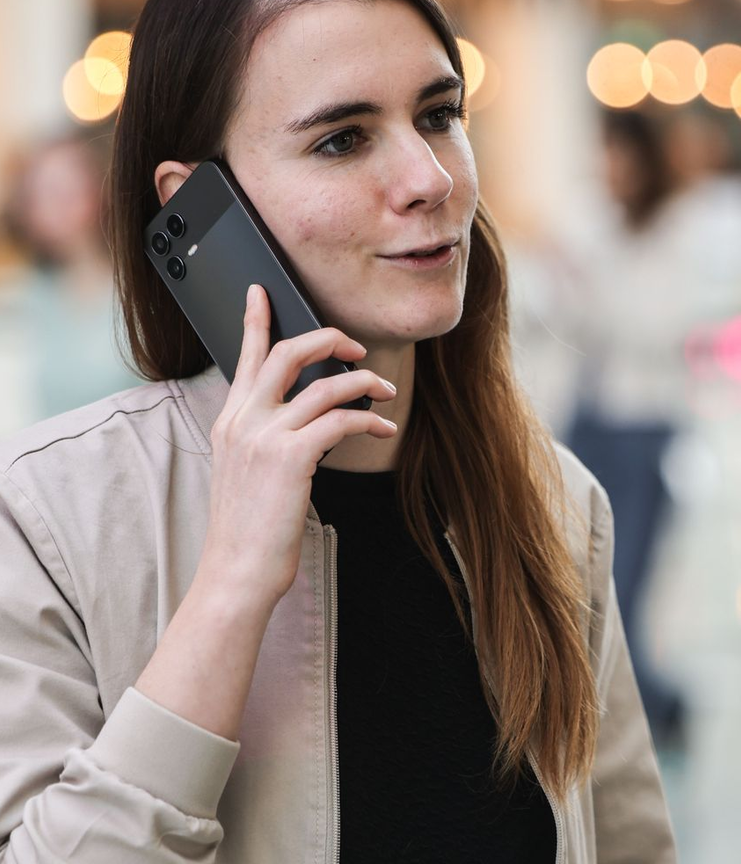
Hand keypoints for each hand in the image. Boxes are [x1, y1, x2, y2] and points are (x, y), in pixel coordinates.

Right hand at [196, 285, 397, 607]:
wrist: (237, 572)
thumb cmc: (250, 528)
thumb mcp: (246, 472)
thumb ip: (266, 437)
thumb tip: (305, 418)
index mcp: (230, 421)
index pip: (244, 357)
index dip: (256, 320)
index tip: (262, 291)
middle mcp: (243, 421)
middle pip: (289, 353)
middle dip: (329, 339)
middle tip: (358, 348)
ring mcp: (265, 437)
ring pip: (325, 385)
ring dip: (364, 383)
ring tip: (386, 393)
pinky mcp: (291, 458)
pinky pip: (341, 419)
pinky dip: (368, 418)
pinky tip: (383, 428)